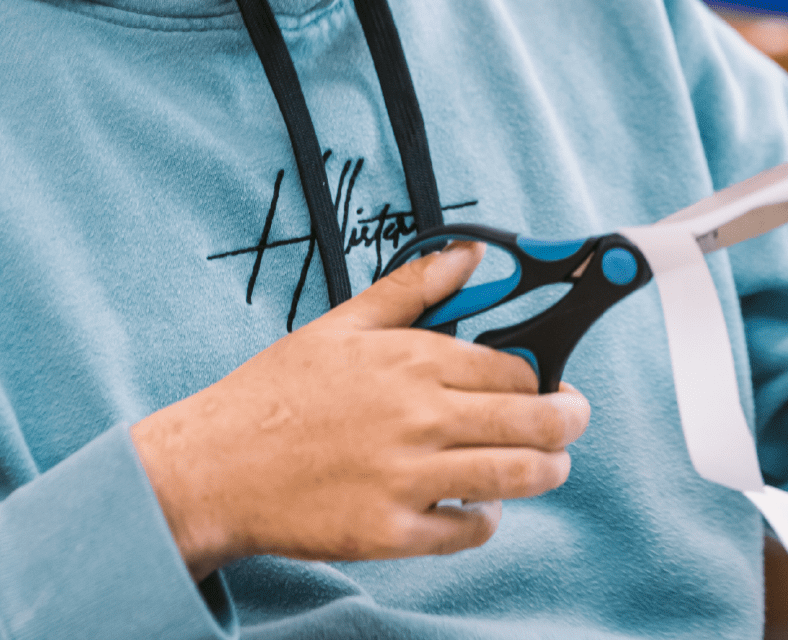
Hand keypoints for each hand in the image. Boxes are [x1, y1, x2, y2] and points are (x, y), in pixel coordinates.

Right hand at [129, 242, 589, 579]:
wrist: (215, 466)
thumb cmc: (277, 391)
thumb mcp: (344, 322)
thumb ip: (416, 287)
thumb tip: (473, 254)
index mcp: (412, 359)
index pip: (516, 367)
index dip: (543, 372)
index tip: (548, 376)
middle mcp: (419, 418)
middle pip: (534, 421)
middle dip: (570, 420)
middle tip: (572, 420)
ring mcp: (407, 479)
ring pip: (515, 476)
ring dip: (547, 471)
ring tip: (548, 465)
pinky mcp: (390, 533)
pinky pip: (468, 530)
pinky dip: (485, 518)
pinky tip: (476, 503)